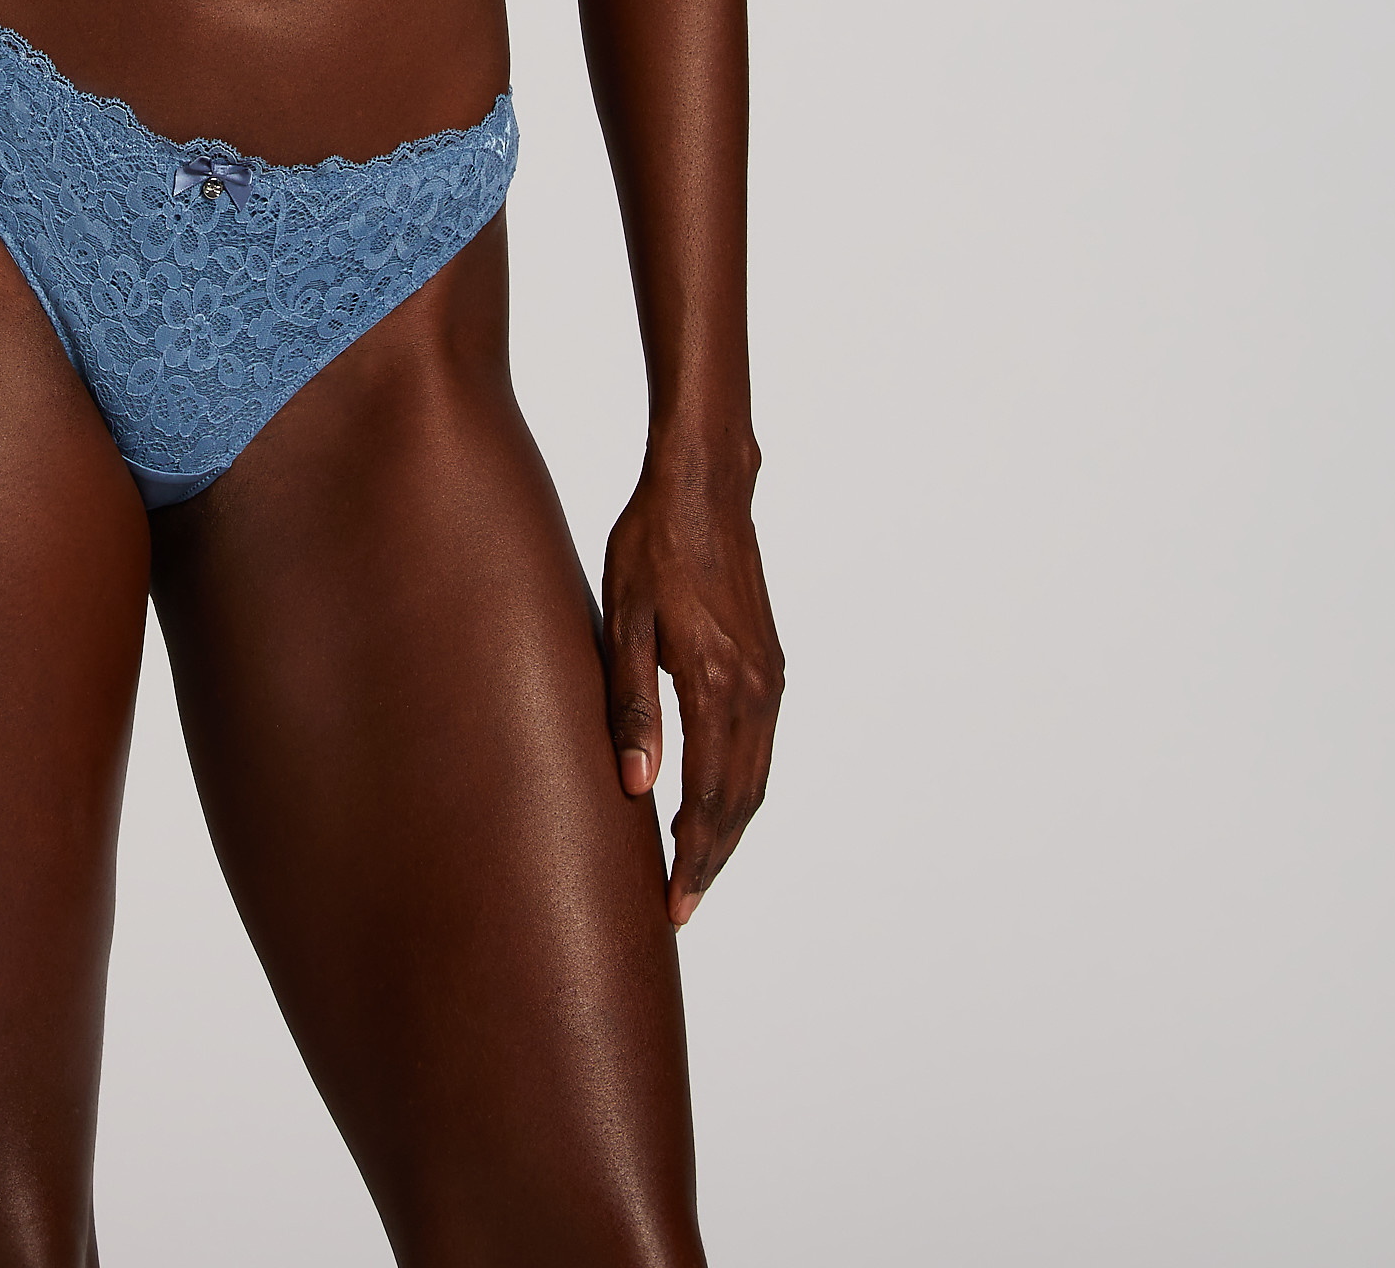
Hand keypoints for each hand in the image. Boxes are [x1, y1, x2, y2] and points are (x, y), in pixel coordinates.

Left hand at [601, 445, 782, 928]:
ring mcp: (770, 676)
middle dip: (712, 858)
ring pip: (757, 777)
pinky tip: (715, 800)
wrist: (704, 486)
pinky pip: (761, 746)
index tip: (674, 907)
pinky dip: (741, 787)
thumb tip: (636, 786)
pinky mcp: (771, 662)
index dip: (693, 859)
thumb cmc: (651, 545)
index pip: (711, 798)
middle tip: (682, 906)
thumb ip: (631, 704)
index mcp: (717, 683)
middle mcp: (756, 688)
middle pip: (741, 800)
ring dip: (729, 828)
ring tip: (693, 866)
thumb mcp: (623, 620)